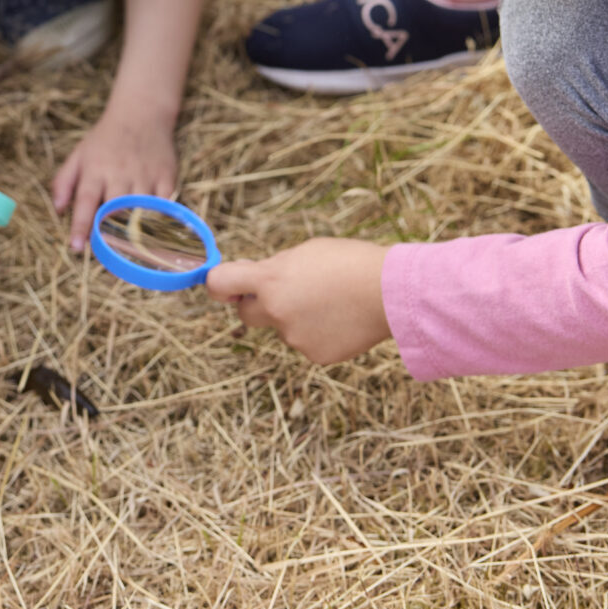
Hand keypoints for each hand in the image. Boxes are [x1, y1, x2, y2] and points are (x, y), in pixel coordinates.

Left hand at [52, 106, 177, 252]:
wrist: (142, 112)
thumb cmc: (106, 139)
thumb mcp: (79, 154)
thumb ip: (64, 182)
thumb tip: (57, 210)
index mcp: (95, 169)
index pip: (86, 201)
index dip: (80, 226)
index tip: (76, 247)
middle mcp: (120, 173)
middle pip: (115, 209)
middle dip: (109, 234)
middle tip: (105, 256)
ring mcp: (145, 174)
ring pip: (140, 210)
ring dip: (134, 232)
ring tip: (129, 252)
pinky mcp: (166, 175)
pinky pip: (164, 204)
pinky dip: (159, 220)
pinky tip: (155, 234)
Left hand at [205, 237, 393, 364]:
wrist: (389, 293)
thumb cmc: (350, 263)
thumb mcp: (306, 252)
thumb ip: (275, 267)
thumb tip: (255, 277)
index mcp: (270, 280)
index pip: (220, 283)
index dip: (217, 285)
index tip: (223, 287)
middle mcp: (275, 311)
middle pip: (246, 314)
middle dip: (257, 304)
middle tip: (282, 292)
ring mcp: (294, 337)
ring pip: (283, 328)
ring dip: (296, 317)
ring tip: (331, 301)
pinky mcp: (314, 355)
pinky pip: (307, 342)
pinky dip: (318, 333)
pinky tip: (341, 318)